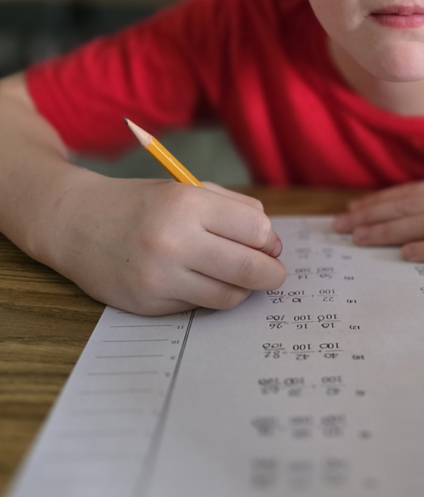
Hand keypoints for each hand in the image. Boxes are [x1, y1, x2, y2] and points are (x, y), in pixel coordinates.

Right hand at [48, 173, 285, 315]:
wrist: (76, 223)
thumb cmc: (140, 204)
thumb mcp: (186, 189)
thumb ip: (233, 210)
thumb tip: (272, 242)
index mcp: (187, 204)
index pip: (256, 230)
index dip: (269, 239)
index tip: (268, 243)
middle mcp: (174, 242)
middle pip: (250, 269)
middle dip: (272, 274)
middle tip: (274, 273)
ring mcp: (161, 277)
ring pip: (229, 295)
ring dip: (243, 289)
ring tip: (236, 276)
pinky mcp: (150, 304)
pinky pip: (200, 306)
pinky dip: (210, 296)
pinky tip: (201, 280)